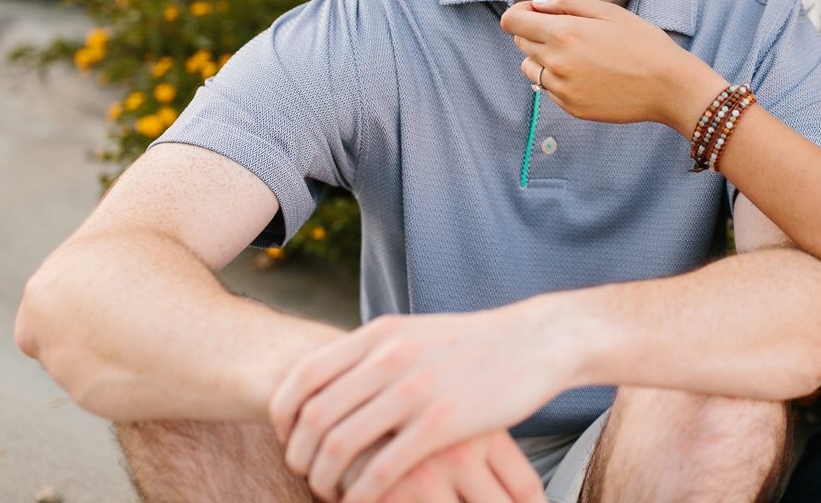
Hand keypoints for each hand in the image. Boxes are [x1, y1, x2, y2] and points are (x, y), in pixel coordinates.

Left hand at [270, 308, 567, 502]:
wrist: (537, 341)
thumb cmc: (475, 344)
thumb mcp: (416, 334)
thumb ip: (375, 352)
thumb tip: (331, 377)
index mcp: (379, 335)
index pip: (304, 376)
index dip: (283, 413)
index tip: (288, 437)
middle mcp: (389, 358)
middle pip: (313, 416)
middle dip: (299, 454)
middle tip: (304, 473)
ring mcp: (415, 391)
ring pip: (339, 446)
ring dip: (323, 478)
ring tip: (329, 491)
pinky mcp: (442, 424)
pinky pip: (380, 470)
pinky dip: (360, 494)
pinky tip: (360, 502)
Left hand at [500, 0, 726, 132]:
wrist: (669, 87)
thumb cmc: (643, 43)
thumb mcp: (609, 11)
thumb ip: (568, 3)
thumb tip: (537, 3)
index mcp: (563, 33)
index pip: (511, 21)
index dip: (520, 12)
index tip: (538, 12)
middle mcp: (556, 63)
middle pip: (519, 43)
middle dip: (534, 32)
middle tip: (568, 31)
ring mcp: (562, 89)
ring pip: (531, 69)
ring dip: (543, 58)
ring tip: (578, 55)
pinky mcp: (571, 108)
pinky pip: (550, 90)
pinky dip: (560, 80)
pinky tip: (590, 75)